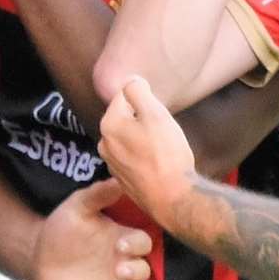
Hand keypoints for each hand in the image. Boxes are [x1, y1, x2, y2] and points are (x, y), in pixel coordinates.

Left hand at [31, 177, 152, 279]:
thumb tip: (118, 180)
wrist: (37, 252)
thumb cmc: (63, 227)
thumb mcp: (78, 206)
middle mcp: (123, 264)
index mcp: (122, 240)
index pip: (145, 244)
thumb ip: (98, 195)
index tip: (121, 244)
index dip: (138, 246)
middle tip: (119, 269)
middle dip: (137, 273)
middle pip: (145, 273)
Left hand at [99, 75, 196, 224]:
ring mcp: (112, 163)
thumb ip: (139, 92)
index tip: (160, 113)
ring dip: (143, 138)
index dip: (146, 100)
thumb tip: (131, 80)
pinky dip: (144, 156)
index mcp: (109, 124)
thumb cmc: (166, 154)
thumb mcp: (155, 114)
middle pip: (126, 118)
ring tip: (163, 148)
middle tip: (164, 131)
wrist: (174, 199)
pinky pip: (133, 157)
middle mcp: (104, 143)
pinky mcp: (123, 179)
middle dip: (143, 119)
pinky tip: (159, 163)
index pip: (125, 96)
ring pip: (129, 138)